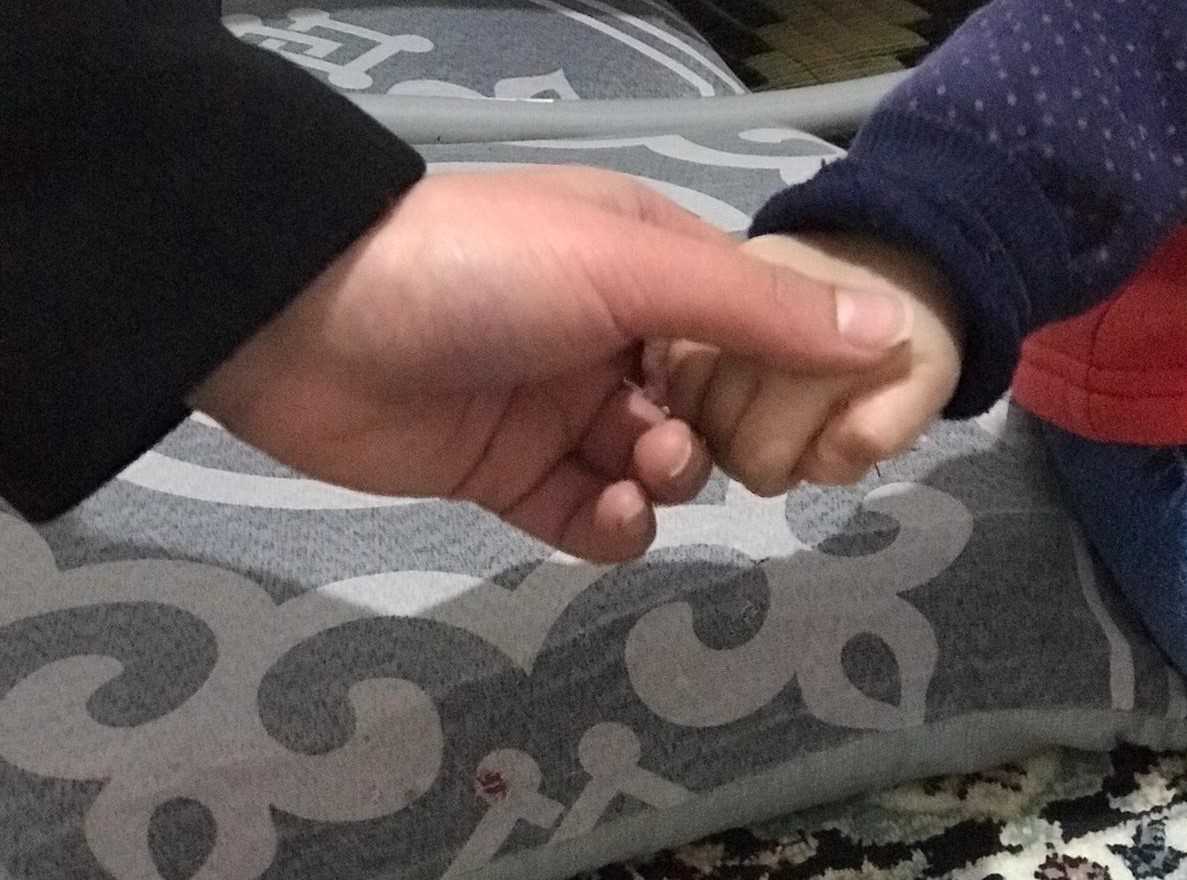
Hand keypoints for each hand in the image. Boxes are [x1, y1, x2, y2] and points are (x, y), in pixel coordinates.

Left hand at [191, 169, 908, 560]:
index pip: (747, 323)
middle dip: (709, 438)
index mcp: (643, 263)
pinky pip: (582, 514)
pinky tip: (604, 518)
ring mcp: (555, 406)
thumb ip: (758, 311)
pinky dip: (605, 526)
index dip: (784, 372)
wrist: (308, 322)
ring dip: (658, 483)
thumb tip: (890, 332)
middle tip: (682, 447)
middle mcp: (607, 333)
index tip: (812, 419)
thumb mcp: (632, 269)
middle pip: (703, 407)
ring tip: (634, 475)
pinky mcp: (506, 472)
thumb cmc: (487, 271)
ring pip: (647, 468)